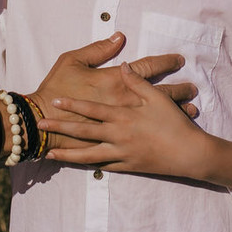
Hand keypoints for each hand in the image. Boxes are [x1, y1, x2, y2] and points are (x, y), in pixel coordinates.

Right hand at [29, 32, 198, 150]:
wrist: (41, 120)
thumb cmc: (55, 87)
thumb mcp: (72, 60)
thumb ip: (97, 50)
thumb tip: (119, 37)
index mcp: (114, 80)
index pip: (147, 68)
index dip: (165, 62)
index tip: (179, 60)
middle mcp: (123, 102)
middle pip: (160, 94)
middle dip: (179, 91)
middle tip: (194, 89)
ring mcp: (121, 124)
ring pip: (156, 117)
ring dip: (175, 112)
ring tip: (193, 110)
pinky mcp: (115, 139)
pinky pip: (144, 135)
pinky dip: (160, 131)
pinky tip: (172, 130)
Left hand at [41, 64, 214, 177]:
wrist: (189, 154)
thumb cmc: (174, 124)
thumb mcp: (157, 99)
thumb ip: (137, 81)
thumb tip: (124, 65)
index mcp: (123, 116)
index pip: (92, 109)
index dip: (72, 105)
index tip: (54, 101)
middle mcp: (118, 135)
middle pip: (83, 131)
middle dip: (60, 127)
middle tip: (41, 125)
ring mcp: (121, 153)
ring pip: (88, 154)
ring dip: (68, 154)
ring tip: (50, 153)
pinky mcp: (128, 167)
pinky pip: (104, 166)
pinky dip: (89, 165)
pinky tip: (78, 165)